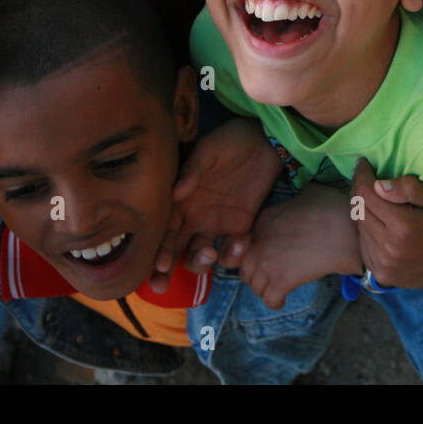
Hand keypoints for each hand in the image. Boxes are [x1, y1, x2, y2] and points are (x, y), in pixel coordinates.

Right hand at [150, 118, 280, 290]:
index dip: (157, 249)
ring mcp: (216, 224)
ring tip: (210, 254)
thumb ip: (193, 169)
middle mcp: (193, 216)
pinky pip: (232, 248)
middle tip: (163, 283)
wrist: (265, 141)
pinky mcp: (240, 227)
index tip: (159, 265)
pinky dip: (234, 253)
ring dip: (200, 262)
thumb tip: (175, 191)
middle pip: (174, 250)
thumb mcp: (210, 150)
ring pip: (200, 255)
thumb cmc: (230, 141)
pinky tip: (239, 243)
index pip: (162, 228)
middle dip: (165, 270)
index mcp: (180, 200)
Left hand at [238, 185, 360, 309]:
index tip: (267, 258)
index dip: (255, 254)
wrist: (344, 228)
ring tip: (280, 287)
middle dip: (257, 274)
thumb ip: (294, 203)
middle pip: (245, 269)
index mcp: (262, 222)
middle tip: (273, 275)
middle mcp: (257, 243)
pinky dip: (276, 302)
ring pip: (255, 287)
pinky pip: (270, 300)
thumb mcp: (305, 196)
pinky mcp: (280, 281)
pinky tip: (282, 299)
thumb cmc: (332, 209)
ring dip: (266, 289)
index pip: (243, 246)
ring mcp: (266, 263)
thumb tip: (304, 202)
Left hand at [350, 159, 422, 293]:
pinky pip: (362, 243)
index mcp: (404, 227)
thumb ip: (410, 189)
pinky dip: (366, 229)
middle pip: (358, 209)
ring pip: (358, 226)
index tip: (363, 164)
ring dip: (362, 209)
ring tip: (375, 200)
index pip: (366, 194)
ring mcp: (382, 263)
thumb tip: (379, 185)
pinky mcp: (379, 272)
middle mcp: (388, 247)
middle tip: (367, 178)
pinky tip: (379, 222)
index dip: (361, 175)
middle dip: (359, 189)